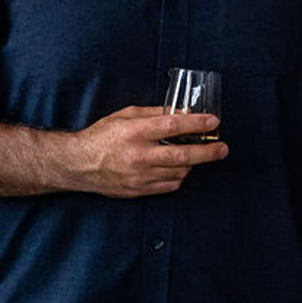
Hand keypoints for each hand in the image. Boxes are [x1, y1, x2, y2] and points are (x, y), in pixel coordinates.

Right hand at [69, 106, 226, 197]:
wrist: (79, 164)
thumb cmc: (102, 136)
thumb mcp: (125, 115)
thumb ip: (153, 113)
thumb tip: (181, 112)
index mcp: (134, 131)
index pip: (173, 126)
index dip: (197, 124)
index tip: (213, 121)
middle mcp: (138, 155)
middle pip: (182, 155)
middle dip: (208, 151)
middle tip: (223, 147)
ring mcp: (139, 176)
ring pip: (179, 172)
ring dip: (193, 163)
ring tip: (198, 155)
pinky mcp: (138, 190)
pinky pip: (169, 185)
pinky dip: (179, 176)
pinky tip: (180, 168)